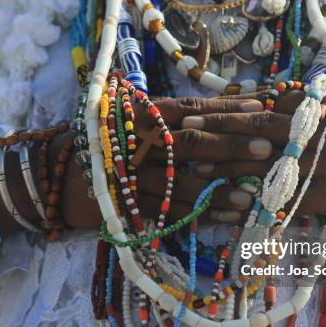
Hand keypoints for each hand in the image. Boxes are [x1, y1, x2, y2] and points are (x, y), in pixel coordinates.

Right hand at [61, 96, 271, 228]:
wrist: (56, 176)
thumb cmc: (104, 142)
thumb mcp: (133, 119)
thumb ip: (170, 115)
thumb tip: (224, 112)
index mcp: (141, 113)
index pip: (192, 109)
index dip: (228, 110)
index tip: (264, 110)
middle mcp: (138, 141)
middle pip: (192, 142)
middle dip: (232, 145)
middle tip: (268, 148)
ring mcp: (133, 176)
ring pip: (183, 183)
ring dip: (222, 189)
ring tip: (255, 194)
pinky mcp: (129, 207)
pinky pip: (171, 213)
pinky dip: (202, 216)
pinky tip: (230, 218)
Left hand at [181, 91, 325, 226]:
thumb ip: (302, 107)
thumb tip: (259, 99)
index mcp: (318, 109)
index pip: (265, 102)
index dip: (229, 107)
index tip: (198, 109)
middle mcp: (316, 132)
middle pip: (258, 127)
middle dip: (218, 129)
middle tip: (186, 131)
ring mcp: (318, 165)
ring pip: (262, 163)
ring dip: (225, 167)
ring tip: (195, 168)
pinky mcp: (320, 198)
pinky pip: (277, 202)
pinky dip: (248, 207)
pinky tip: (223, 211)